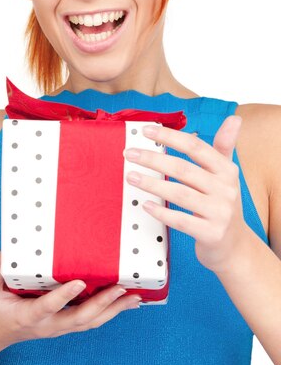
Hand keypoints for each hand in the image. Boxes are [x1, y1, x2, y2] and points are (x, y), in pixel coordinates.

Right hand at [0, 250, 141, 356]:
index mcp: (27, 316)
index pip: (48, 307)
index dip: (64, 296)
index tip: (80, 282)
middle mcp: (47, 325)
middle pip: (80, 318)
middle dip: (103, 304)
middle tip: (121, 288)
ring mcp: (57, 327)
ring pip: (90, 322)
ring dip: (113, 310)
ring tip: (135, 297)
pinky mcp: (64, 325)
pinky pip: (90, 321)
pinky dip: (109, 312)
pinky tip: (125, 302)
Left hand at [123, 115, 249, 274]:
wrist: (236, 247)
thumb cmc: (222, 204)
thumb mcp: (227, 174)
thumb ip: (224, 146)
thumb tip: (234, 117)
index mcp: (227, 170)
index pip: (195, 147)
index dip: (170, 136)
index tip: (145, 130)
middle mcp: (226, 189)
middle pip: (183, 169)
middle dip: (153, 159)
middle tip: (129, 153)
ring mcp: (220, 212)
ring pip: (179, 193)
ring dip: (151, 183)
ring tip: (130, 177)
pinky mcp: (212, 234)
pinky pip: (181, 220)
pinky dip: (161, 212)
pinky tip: (145, 205)